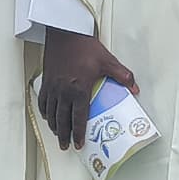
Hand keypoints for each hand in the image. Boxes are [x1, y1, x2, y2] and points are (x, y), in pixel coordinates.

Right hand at [38, 28, 136, 151]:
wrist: (65, 33)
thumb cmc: (85, 47)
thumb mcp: (108, 61)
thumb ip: (123, 76)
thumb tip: (135, 89)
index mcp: (79, 89)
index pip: (78, 118)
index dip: (78, 133)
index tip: (79, 144)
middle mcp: (64, 91)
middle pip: (62, 120)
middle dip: (64, 135)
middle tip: (67, 146)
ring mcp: (53, 87)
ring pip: (51, 113)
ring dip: (54, 126)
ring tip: (58, 135)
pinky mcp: (46, 81)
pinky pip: (42, 101)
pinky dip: (45, 112)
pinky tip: (48, 116)